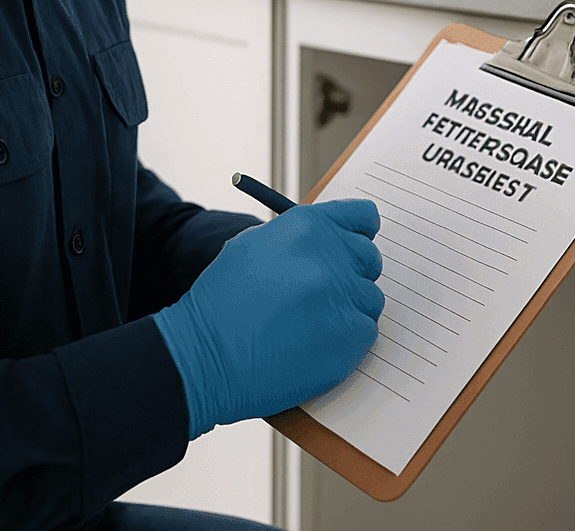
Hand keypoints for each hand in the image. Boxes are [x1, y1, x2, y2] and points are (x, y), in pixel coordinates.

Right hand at [152, 198, 383, 436]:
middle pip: (369, 259)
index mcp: (306, 227)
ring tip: (308, 324)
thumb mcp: (253, 246)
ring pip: (369, 299)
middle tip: (323, 294)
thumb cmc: (222, 303)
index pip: (363, 217)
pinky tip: (311, 344)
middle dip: (351, 274)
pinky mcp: (349, 338)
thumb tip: (334, 241)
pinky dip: (345, 340)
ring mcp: (341, 298)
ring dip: (346, 309)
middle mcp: (329, 256)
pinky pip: (365, 332)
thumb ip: (300, 237)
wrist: (204, 357)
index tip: (352, 247)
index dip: (358, 234)